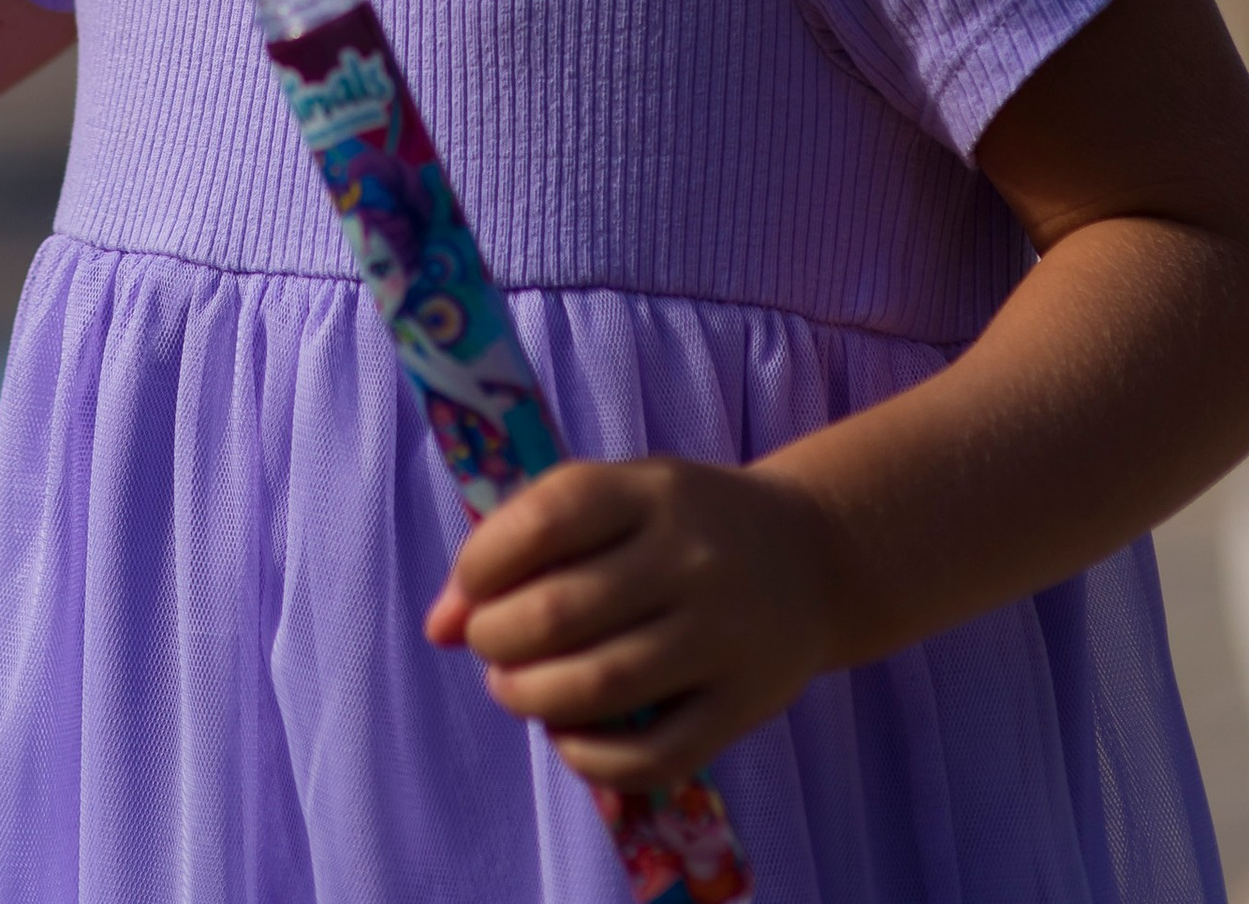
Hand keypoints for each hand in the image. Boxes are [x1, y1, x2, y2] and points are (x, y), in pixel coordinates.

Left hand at [424, 455, 840, 786]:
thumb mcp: (615, 500)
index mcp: (647, 490)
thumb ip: (525, 542)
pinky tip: (567, 735)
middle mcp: (687, 558)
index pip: (544, 520)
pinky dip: (590, 757)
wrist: (812, 557)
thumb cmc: (683, 525)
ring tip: (516, 689)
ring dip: (531, 699)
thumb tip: (436, 627)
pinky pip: (653, 754)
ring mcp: (720, 634)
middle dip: (496, 640)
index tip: (472, 589)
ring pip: (599, 686)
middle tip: (490, 648)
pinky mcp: (743, 705)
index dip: (482, 562)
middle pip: (560, 611)